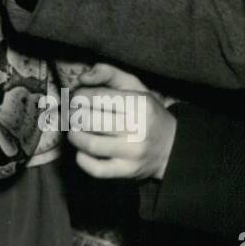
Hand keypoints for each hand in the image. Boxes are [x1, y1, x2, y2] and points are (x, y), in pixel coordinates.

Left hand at [65, 63, 176, 180]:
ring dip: (74, 136)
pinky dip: (82, 159)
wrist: (172, 147)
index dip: (77, 96)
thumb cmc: (146, 112)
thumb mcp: (134, 86)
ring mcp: (132, 152)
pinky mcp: (128, 171)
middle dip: (72, 115)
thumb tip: (81, 78)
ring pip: (90, 144)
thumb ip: (108, 73)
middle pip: (87, 120)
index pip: (94, 97)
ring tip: (75, 130)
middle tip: (72, 114)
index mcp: (138, 104)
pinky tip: (83, 151)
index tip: (76, 98)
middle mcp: (137, 128)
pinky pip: (96, 169)